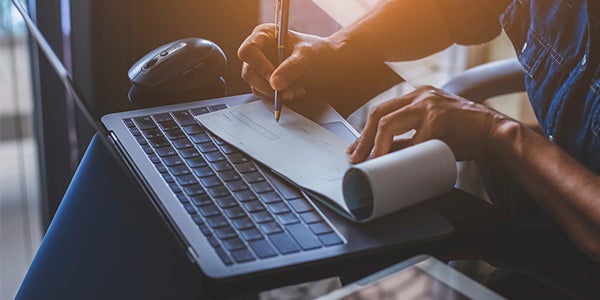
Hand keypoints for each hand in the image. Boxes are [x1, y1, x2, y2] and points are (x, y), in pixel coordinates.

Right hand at [238, 24, 399, 114]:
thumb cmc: (320, 52)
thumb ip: (291, 68)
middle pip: (249, 72)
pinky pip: (265, 94)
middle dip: (268, 85)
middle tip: (285, 92)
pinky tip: (295, 91)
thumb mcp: (307, 57)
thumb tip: (275, 84)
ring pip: (256, 85)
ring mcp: (262, 67)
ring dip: (276, 93)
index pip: (248, 51)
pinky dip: (279, 97)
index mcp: (264, 35)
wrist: (331, 63)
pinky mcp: (268, 81)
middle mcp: (260, 51)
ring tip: (296, 90)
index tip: (273, 77)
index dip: (259, 65)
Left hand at [347, 86, 514, 162]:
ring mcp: (429, 104)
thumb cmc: (464, 135)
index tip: (356, 151)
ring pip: (387, 123)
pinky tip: (396, 166)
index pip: (381, 111)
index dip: (364, 133)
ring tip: (370, 163)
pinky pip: (411, 140)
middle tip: (357, 159)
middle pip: (378, 114)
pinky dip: (401, 155)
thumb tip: (382, 155)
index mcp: (417, 97)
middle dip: (363, 139)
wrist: (496, 133)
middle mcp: (420, 95)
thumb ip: (409, 138)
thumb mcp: (431, 133)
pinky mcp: (438, 117)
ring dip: (375, 146)